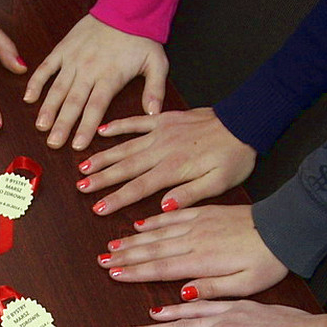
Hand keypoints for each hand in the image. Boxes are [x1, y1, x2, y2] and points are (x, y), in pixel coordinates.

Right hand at [24, 15, 168, 150]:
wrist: (126, 6)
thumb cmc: (142, 37)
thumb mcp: (157, 63)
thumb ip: (155, 90)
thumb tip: (154, 113)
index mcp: (110, 76)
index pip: (96, 107)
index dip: (85, 127)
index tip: (78, 145)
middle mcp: (89, 70)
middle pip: (73, 102)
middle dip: (62, 124)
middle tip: (53, 143)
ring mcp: (73, 59)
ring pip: (58, 88)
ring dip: (48, 108)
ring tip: (40, 126)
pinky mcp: (63, 49)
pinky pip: (46, 67)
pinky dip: (36, 82)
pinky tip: (28, 98)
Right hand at [77, 107, 255, 214]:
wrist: (246, 122)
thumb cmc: (234, 157)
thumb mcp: (219, 183)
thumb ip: (190, 194)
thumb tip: (163, 207)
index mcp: (173, 169)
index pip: (138, 188)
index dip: (116, 199)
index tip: (98, 208)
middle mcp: (162, 150)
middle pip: (125, 167)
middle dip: (101, 179)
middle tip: (80, 188)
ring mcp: (162, 132)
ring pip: (125, 146)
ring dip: (103, 156)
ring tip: (83, 166)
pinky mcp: (165, 118)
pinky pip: (137, 121)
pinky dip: (118, 126)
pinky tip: (101, 131)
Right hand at [97, 205, 287, 298]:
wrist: (288, 226)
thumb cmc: (270, 261)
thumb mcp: (247, 285)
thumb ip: (213, 290)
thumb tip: (181, 295)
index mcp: (203, 260)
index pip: (160, 268)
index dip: (134, 272)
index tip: (112, 274)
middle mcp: (195, 240)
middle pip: (152, 249)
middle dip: (124, 256)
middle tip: (101, 260)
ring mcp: (199, 223)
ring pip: (158, 232)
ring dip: (132, 240)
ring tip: (111, 245)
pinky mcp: (206, 211)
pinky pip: (173, 215)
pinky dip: (154, 221)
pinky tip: (140, 225)